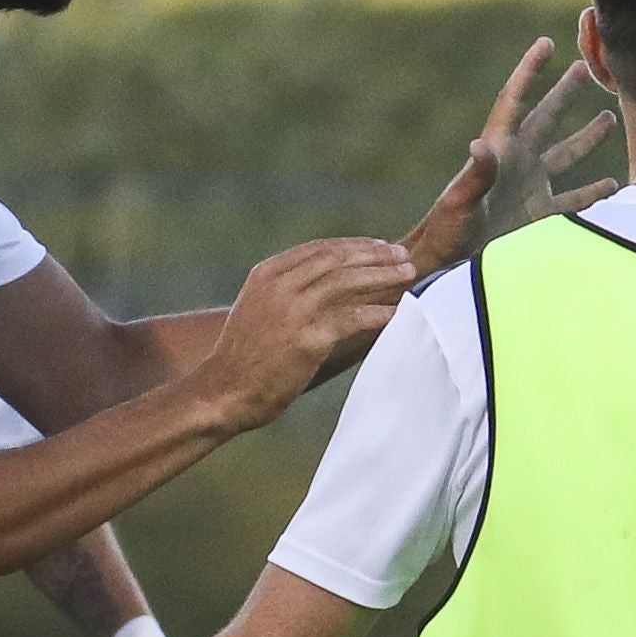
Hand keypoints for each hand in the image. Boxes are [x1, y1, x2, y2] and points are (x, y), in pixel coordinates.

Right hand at [201, 240, 414, 430]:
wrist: (224, 391)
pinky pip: (353, 318)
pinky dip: (379, 313)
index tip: (382, 247)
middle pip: (337, 259)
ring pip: (347, 281)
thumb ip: (289, 292)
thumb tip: (330, 284)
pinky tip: (400, 313)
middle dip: (375, 254)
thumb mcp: (261, 310)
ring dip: (383, 276)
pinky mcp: (306, 338)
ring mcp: (292, 310)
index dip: (354, 245)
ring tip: (411, 275)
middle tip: (404, 256)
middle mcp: (279, 286)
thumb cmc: (247, 357)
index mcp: (267, 274)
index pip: (319, 249)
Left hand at [402, 39, 622, 278]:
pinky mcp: (542, 216)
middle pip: (548, 118)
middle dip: (566, 93)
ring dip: (588, 137)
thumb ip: (475, 175)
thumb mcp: (459, 201)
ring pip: (567, 154)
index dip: (529, 71)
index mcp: (498, 149)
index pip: (515, 101)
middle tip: (586, 66)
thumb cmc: (446, 231)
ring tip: (609, 118)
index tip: (545, 44)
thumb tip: (481, 145)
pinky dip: (596, 193)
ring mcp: (532, 187)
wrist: (450, 264)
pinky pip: (576, 200)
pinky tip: (615, 186)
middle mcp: (518, 162)